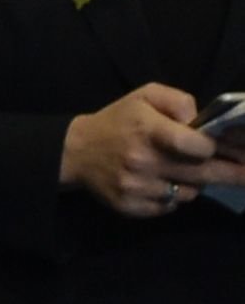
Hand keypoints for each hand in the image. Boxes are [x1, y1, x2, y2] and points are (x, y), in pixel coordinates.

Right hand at [61, 84, 244, 218]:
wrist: (75, 152)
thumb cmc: (118, 121)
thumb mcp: (145, 96)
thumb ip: (179, 101)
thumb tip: (202, 122)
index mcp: (148, 130)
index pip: (195, 146)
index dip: (213, 148)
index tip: (219, 147)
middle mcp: (143, 161)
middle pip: (202, 174)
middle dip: (233, 174)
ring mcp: (137, 187)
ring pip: (189, 193)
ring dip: (196, 183)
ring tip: (184, 171)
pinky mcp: (131, 206)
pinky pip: (170, 206)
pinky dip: (175, 197)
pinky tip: (163, 183)